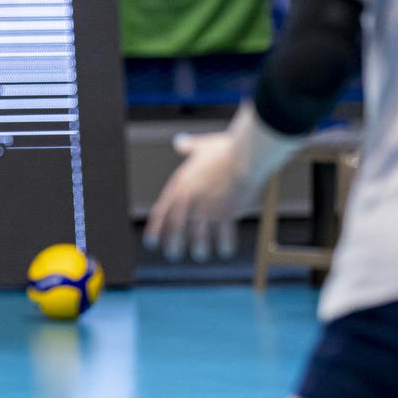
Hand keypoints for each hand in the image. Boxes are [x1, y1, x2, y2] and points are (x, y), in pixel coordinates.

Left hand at [143, 132, 263, 261]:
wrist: (247, 154)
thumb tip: (179, 141)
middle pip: (176, 228)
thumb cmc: (226, 149)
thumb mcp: (202, 146)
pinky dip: (224, 245)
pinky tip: (225, 252)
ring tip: (200, 255)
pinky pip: (224, 234)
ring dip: (198, 248)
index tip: (151, 243)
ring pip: (198, 235)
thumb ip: (188, 147)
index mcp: (181, 185)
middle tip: (173, 255)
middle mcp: (191, 198)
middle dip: (173, 245)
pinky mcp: (227, 212)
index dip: (155, 230)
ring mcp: (209, 207)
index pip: (162, 212)